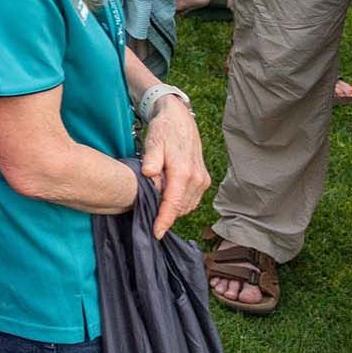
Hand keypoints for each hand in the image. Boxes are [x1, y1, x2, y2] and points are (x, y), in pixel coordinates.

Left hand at [138, 97, 209, 238]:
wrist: (179, 119)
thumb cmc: (164, 130)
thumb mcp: (154, 141)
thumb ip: (151, 159)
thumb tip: (148, 175)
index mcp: (183, 172)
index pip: (173, 203)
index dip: (164, 220)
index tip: (156, 233)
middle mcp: (197, 179)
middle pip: (180, 208)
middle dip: (165, 216)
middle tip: (148, 217)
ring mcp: (202, 180)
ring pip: (187, 206)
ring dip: (173, 210)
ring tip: (155, 207)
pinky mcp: (203, 180)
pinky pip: (192, 200)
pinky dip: (180, 203)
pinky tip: (167, 198)